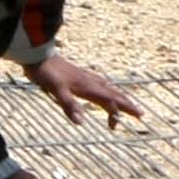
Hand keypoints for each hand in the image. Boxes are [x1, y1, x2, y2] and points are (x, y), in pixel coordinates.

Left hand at [27, 55, 144, 128]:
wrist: (37, 56)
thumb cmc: (46, 73)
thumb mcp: (56, 90)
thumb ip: (69, 105)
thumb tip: (81, 122)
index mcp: (87, 87)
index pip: (109, 101)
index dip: (120, 111)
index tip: (132, 119)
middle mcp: (89, 81)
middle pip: (113, 94)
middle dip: (127, 104)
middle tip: (140, 113)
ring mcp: (85, 77)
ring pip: (108, 88)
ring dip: (119, 97)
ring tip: (127, 104)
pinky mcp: (79, 75)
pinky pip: (100, 83)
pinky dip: (108, 89)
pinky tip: (105, 89)